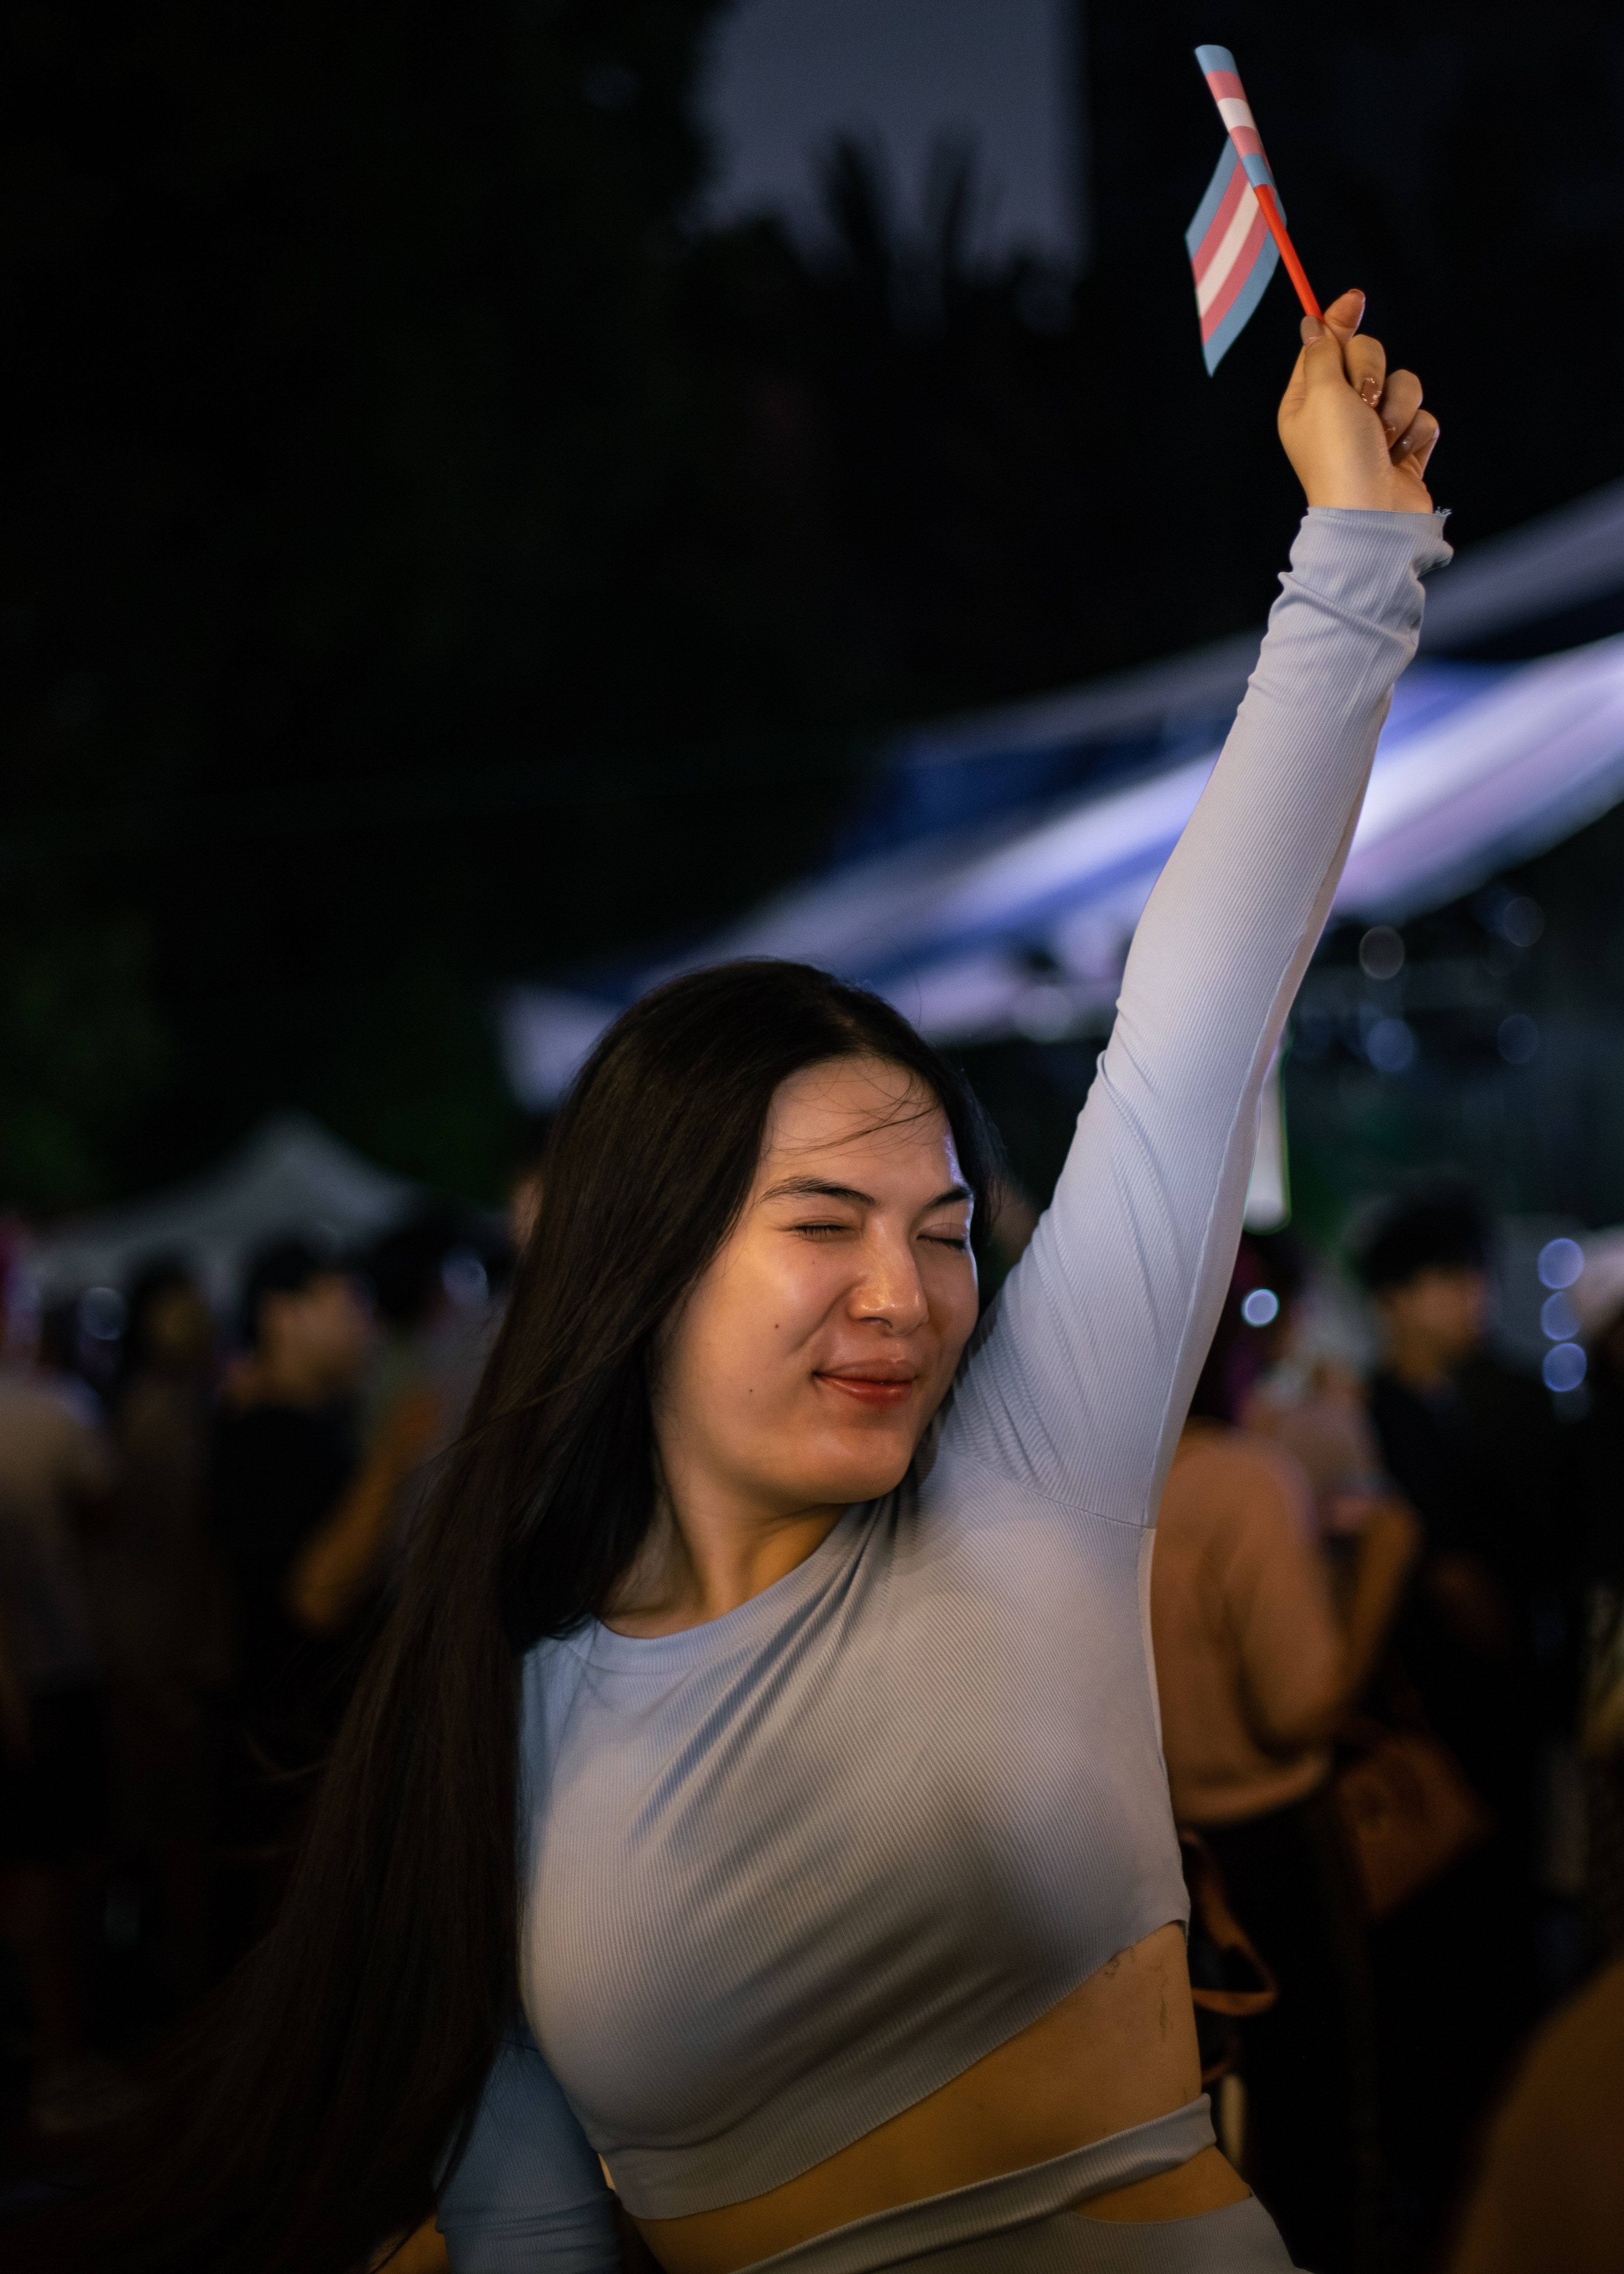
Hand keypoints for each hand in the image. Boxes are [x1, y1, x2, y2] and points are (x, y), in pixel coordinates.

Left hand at [1277, 288, 1438, 512]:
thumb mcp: (1321, 393)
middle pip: (1368, 356)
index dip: (1338, 321)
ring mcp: (1374, 430)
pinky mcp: (1405, 447)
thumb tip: (1312, 322)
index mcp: (1307, 401)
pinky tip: (1399, 457)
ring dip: (1396, 409)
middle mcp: (1339, 413)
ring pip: (1402, 384)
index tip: (1355, 298)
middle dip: (1372, 374)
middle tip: (1363, 402)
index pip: (1323, 346)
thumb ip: (1322, 352)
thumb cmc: (1339, 455)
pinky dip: (1415, 434)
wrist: (1371, 514)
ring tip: (1382, 440)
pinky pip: (1423, 416)